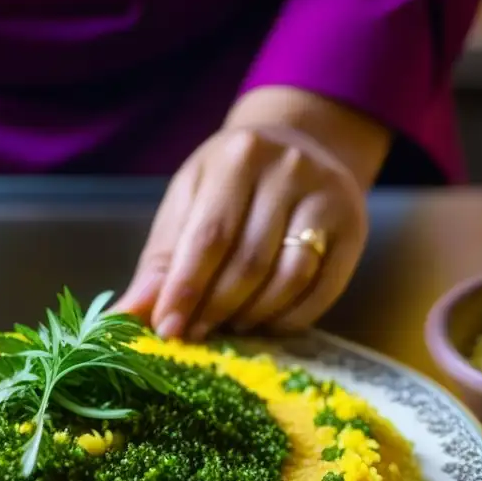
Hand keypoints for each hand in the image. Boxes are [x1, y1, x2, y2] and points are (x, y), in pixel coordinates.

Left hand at [114, 124, 368, 338]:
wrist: (301, 146)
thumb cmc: (229, 184)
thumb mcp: (188, 205)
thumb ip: (161, 262)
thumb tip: (125, 317)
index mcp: (237, 157)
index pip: (209, 237)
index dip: (186, 290)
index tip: (167, 330)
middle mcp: (289, 169)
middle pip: (249, 261)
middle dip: (216, 308)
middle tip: (195, 334)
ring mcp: (328, 196)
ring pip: (289, 277)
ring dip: (253, 315)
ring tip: (228, 325)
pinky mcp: (355, 226)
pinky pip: (322, 288)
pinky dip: (289, 317)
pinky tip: (265, 321)